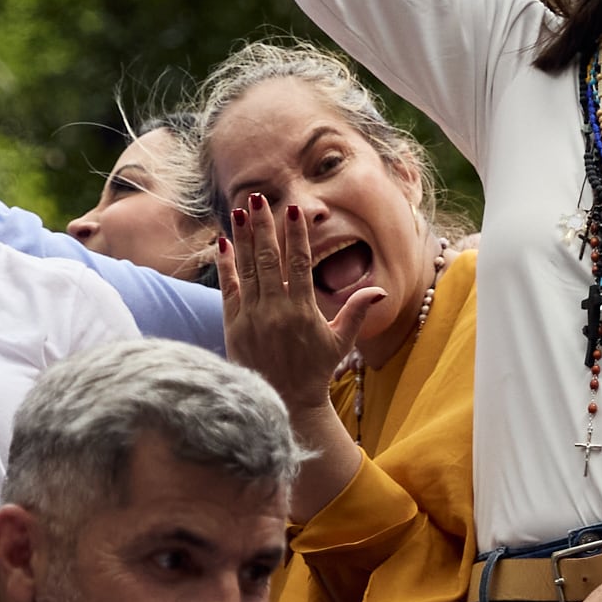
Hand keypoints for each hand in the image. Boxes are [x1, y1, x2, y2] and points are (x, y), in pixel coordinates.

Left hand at [215, 192, 377, 419]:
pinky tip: (223, 243)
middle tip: (258, 198)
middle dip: (263, 226)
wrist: (282, 402)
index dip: (297, 234)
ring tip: (238, 211)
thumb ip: (356, 312)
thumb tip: (379, 290)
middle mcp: (275, 310)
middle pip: (268, 259)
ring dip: (242, 237)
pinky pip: (229, 289)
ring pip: (246, 269)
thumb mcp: (340, 343)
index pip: (299, 263)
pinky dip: (226, 265)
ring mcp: (251, 317)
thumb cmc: (315, 372)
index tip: (294, 210)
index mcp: (302, 311)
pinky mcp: (233, 326)